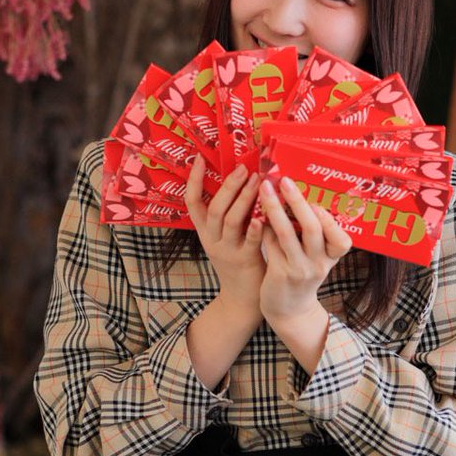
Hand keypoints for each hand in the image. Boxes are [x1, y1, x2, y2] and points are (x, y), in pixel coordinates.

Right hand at [184, 156, 264, 305]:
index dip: (194, 180)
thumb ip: (231, 212)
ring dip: (244, 199)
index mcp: (205, 230)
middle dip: (229, 186)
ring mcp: (227, 251)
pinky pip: (249, 241)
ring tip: (257, 182)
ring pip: (231, 221)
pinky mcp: (245, 261)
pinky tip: (264, 216)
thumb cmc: (238, 259)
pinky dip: (255, 227)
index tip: (199, 158)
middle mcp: (212, 239)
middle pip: (215, 209)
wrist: (242, 298)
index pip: (192, 202)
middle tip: (243, 168)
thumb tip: (243, 179)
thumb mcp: (226, 236)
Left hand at [257, 177, 353, 322]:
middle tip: (285, 181)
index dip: (330, 221)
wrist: (290, 310)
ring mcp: (299, 270)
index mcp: (331, 257)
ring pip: (287, 235)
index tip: (315, 203)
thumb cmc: (302, 272)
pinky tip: (256, 214)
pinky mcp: (279, 274)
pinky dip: (264, 227)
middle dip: (298, 202)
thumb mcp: (314, 255)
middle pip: (313, 229)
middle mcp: (318, 264)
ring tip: (264, 190)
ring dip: (275, 209)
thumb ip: (310, 232)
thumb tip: (293, 193)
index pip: (342, 240)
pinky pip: (270, 244)